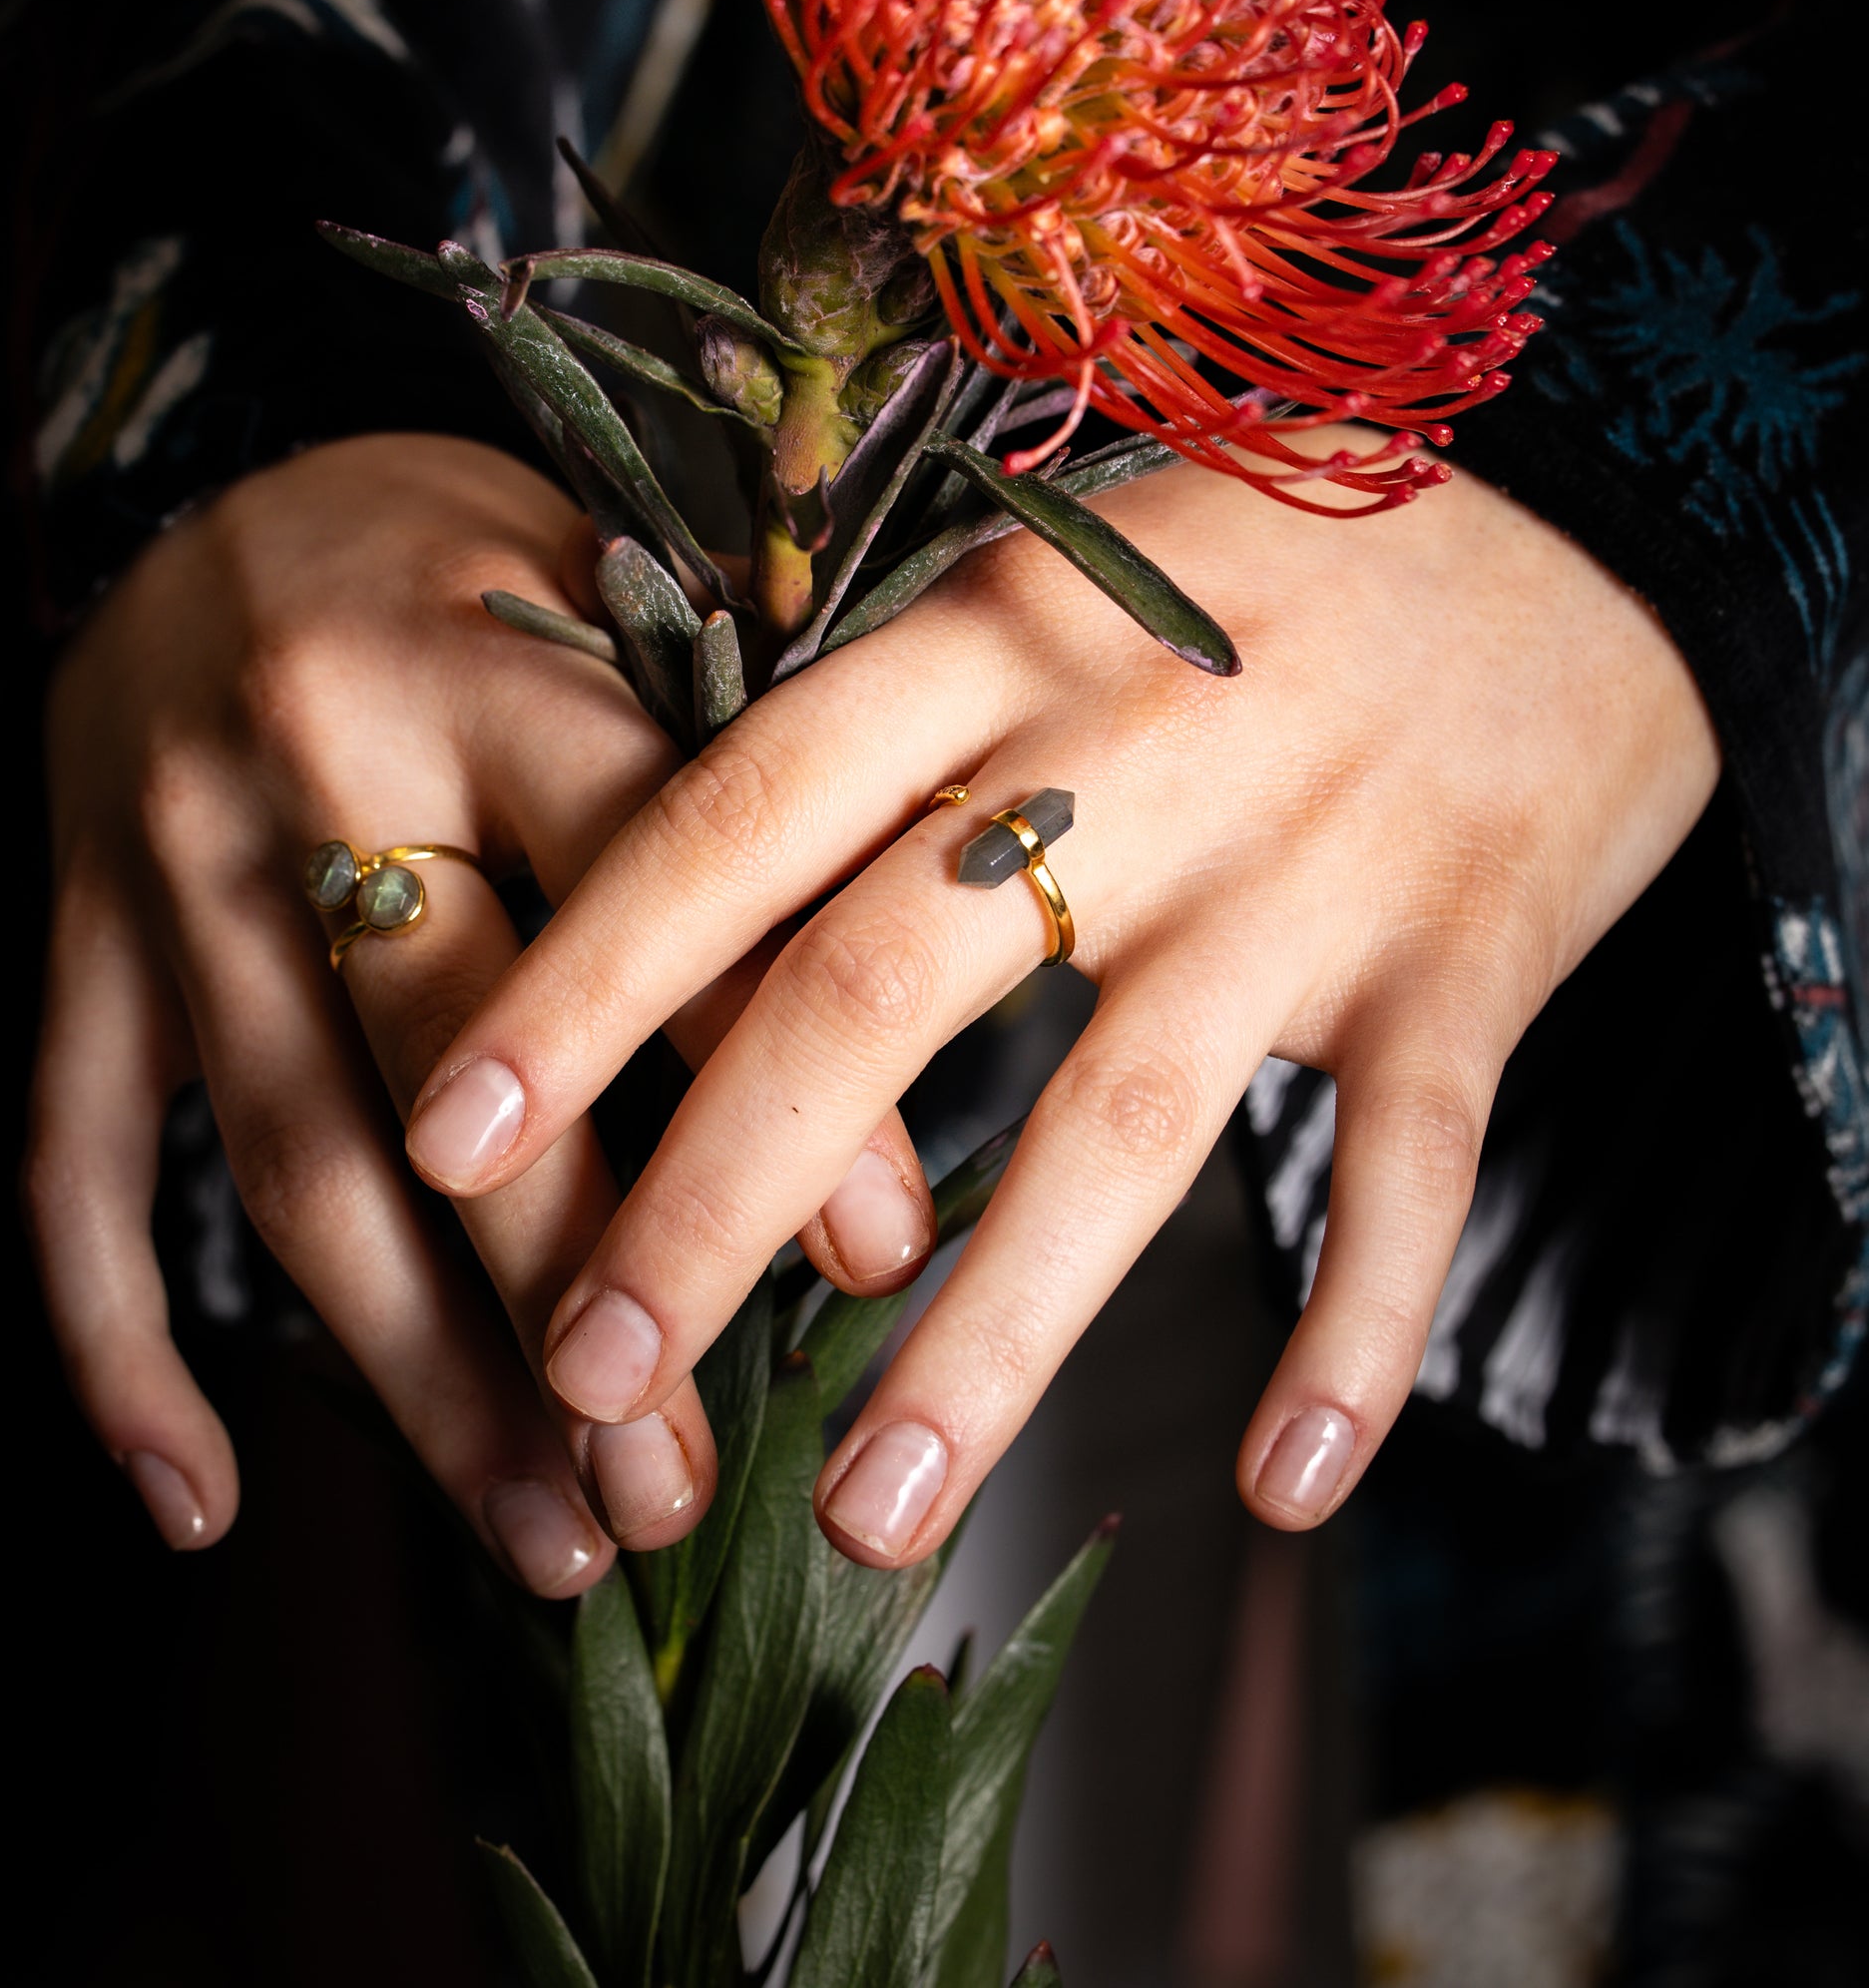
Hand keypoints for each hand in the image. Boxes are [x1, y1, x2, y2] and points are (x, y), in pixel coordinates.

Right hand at [27, 433, 936, 1590]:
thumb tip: (915, 1009)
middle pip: (460, 1065)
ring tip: (541, 1535)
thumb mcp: (615, 590)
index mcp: (491, 655)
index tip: (882, 1263)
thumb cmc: (470, 560)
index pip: (653, 890)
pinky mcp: (70, 941)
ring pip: (290, 1157)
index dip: (768, 1077)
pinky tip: (202, 1499)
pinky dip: (118, 1344)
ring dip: (414, 1372)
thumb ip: (737, 770)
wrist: (202, 484)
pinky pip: (67, 1165)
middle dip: (579, 1290)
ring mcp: (169, 863)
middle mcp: (318, 756)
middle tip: (680, 1483)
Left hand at [397, 445, 1718, 1563]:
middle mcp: (1128, 752)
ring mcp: (1302, 866)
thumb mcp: (1066, 565)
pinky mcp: (1464, 962)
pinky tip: (1283, 1494)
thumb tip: (682, 876)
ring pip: (1115, 1128)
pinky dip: (1352, 1341)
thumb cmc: (1276, 557)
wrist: (1592, 516)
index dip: (586, 977)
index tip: (443, 1133)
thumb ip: (898, 707)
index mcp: (996, 631)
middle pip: (874, 988)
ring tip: (860, 1517)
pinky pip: (1407, 1179)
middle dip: (711, 1198)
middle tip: (589, 1372)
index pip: (740, 807)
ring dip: (982, 1344)